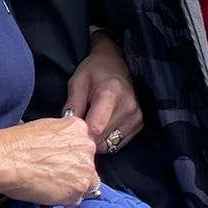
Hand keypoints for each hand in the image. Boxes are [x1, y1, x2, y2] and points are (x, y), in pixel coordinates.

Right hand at [0, 116, 98, 206]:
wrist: (8, 160)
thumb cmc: (18, 143)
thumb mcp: (46, 126)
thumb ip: (63, 136)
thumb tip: (63, 146)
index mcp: (79, 128)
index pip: (85, 144)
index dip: (73, 154)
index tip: (65, 160)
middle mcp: (86, 147)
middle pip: (87, 163)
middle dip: (74, 169)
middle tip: (56, 173)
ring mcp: (84, 169)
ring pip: (86, 182)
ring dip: (72, 184)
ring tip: (51, 183)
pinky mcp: (78, 190)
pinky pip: (76, 198)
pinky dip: (65, 198)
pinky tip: (49, 191)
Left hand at [64, 29, 142, 154]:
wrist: (115, 63)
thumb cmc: (94, 70)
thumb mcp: (77, 82)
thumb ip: (72, 105)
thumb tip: (69, 129)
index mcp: (111, 93)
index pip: (95, 127)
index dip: (81, 132)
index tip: (75, 127)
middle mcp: (128, 106)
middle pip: (101, 138)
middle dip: (88, 135)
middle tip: (83, 120)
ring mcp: (136, 116)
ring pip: (109, 144)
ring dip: (97, 138)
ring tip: (94, 119)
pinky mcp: (138, 123)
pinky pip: (117, 144)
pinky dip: (107, 139)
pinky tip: (104, 123)